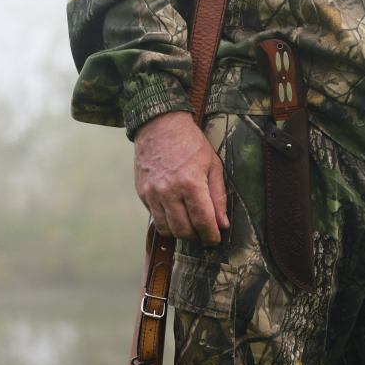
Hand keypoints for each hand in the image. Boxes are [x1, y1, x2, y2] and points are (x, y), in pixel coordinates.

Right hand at [134, 111, 228, 244]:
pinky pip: (155, 217)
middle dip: (197, 237)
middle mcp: (169, 191)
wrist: (159, 124)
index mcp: (191, 183)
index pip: (203, 221)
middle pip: (184, 230)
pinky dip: (166, 221)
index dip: (211, 236)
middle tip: (204, 233)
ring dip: (180, 233)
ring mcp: (153, 193)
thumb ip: (218, 196)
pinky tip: (176, 214)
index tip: (215, 240)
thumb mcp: (213, 165)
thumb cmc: (190, 142)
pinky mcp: (142, 193)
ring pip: (167, 229)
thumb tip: (222, 223)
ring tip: (190, 227)